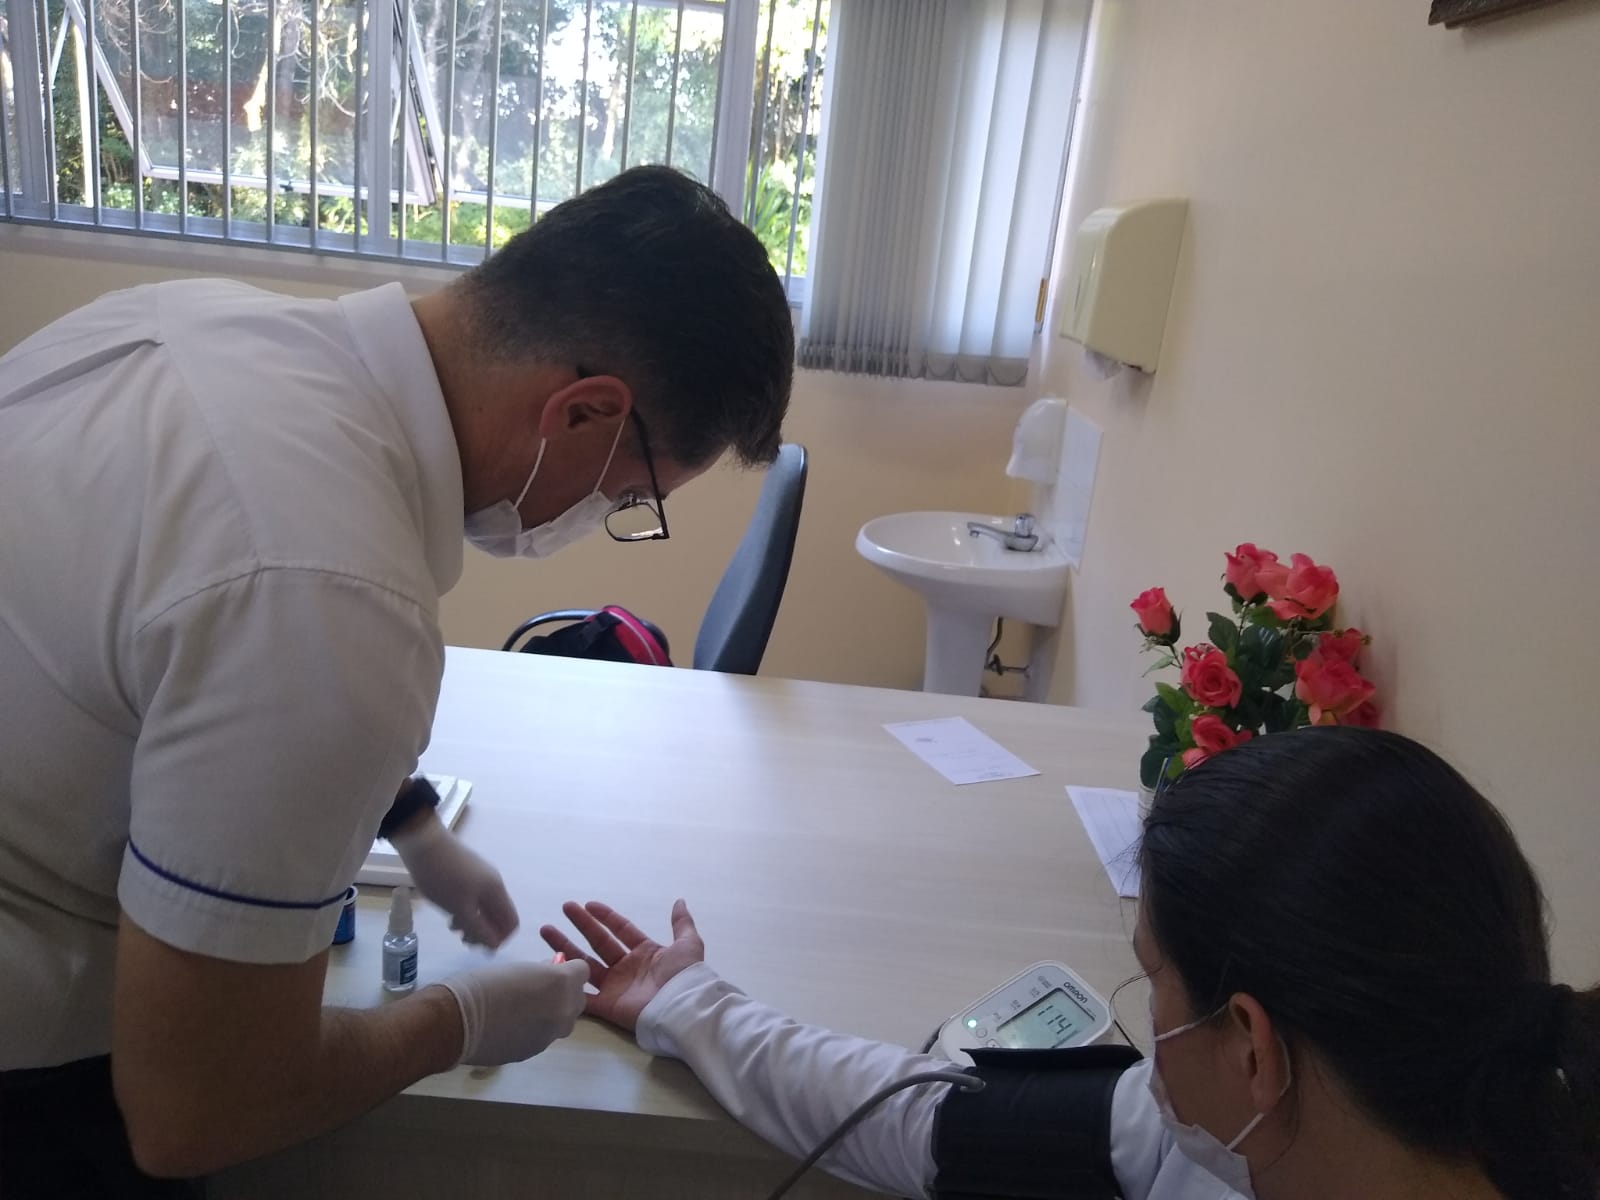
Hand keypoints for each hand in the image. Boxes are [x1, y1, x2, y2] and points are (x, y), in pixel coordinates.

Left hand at [390, 811, 518, 947]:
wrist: (423, 843)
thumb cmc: (442, 878)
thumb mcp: (460, 908)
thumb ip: (479, 929)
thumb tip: (495, 946)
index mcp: (497, 891)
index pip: (511, 922)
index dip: (500, 939)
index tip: (480, 948)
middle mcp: (493, 883)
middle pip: (498, 916)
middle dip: (484, 932)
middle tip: (463, 940)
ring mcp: (480, 876)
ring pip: (484, 907)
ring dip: (473, 922)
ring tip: (453, 927)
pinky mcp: (467, 872)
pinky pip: (474, 898)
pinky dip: (466, 909)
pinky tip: (449, 912)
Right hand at [434, 958, 589, 1065]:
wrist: (457, 1021)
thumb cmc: (483, 985)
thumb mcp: (518, 968)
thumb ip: (542, 972)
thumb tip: (550, 973)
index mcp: (561, 983)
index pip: (582, 971)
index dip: (567, 969)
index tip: (552, 968)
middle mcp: (563, 1011)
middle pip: (577, 999)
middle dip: (564, 993)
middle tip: (539, 988)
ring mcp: (551, 1035)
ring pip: (564, 1021)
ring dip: (553, 1013)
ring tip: (525, 1008)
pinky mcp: (536, 1052)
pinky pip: (546, 1036)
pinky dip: (537, 1030)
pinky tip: (515, 1025)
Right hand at [539, 900, 704, 1032]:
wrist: (682, 1008)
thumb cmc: (685, 975)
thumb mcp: (688, 944)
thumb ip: (682, 923)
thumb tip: (679, 900)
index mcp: (645, 952)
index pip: (621, 929)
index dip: (605, 916)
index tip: (588, 904)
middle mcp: (627, 967)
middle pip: (599, 942)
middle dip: (581, 925)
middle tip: (564, 908)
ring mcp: (615, 987)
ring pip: (585, 964)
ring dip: (565, 948)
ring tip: (546, 930)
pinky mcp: (607, 1006)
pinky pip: (583, 997)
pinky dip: (568, 986)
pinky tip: (550, 969)